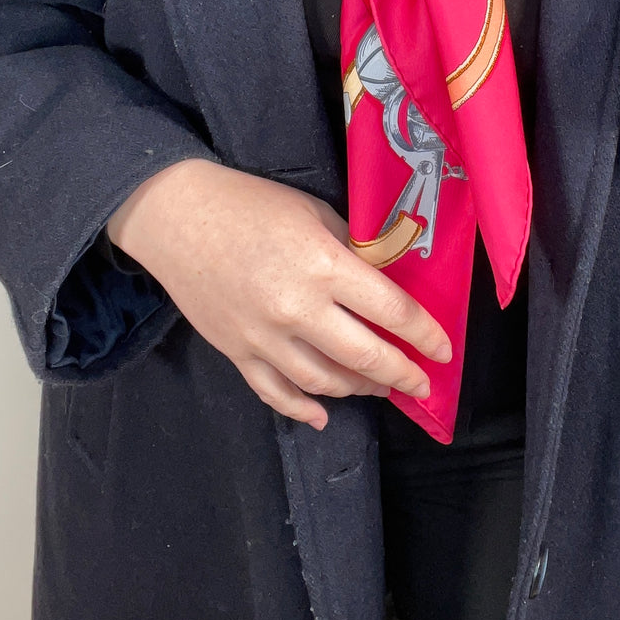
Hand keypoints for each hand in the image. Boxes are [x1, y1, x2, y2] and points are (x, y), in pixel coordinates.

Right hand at [106, 158, 452, 429]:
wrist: (175, 216)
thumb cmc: (250, 204)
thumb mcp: (314, 213)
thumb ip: (350, 251)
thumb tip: (383, 281)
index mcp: (324, 266)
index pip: (391, 311)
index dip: (424, 334)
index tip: (443, 349)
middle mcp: (298, 309)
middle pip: (364, 357)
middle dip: (402, 374)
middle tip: (422, 384)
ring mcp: (264, 337)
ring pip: (324, 382)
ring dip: (359, 389)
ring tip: (379, 387)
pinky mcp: (236, 352)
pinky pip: (276, 392)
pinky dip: (303, 408)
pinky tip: (323, 415)